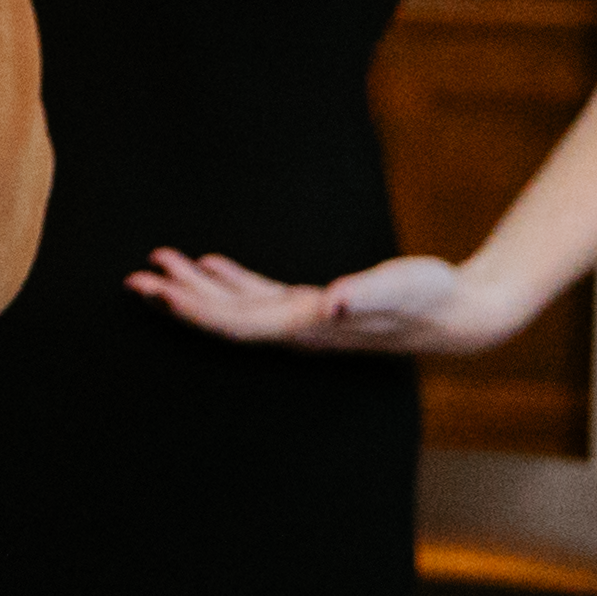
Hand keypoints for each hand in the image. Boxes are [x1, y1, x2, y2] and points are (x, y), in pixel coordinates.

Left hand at [131, 247, 514, 354]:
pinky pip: (261, 297)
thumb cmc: (432, 299)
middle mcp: (299, 330)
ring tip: (159, 266)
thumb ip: (366, 294)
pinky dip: (231, 281)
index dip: (196, 308)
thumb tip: (333, 303)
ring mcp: (306, 321)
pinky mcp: (317, 308)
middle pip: (226, 319)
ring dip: (197, 289)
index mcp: (309, 327)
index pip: (238, 322)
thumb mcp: (402, 288)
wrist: (462, 316)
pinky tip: (212, 266)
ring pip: (237, 308)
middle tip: (135, 279)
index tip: (158, 291)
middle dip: (179, 299)